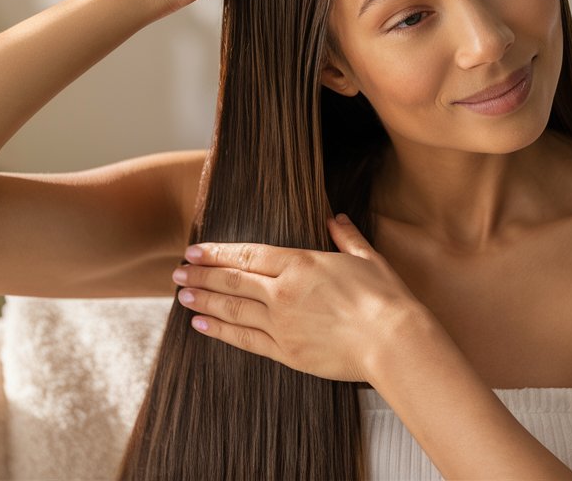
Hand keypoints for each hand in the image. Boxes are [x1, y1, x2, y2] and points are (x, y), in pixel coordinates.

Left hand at [171, 213, 423, 383]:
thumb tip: (336, 219)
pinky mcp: (286, 352)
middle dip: (201, 274)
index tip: (195, 249)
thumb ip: (346, 237)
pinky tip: (202, 324)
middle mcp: (283, 292)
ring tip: (181, 295)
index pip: (248, 254)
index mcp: (301, 263)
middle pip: (232, 279)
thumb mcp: (367, 259)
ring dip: (204, 300)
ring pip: (232, 308)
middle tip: (177, 271)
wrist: (393, 342)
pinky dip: (220, 331)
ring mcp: (281, 323)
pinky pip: (245, 340)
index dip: (218, 252)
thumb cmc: (386, 299)